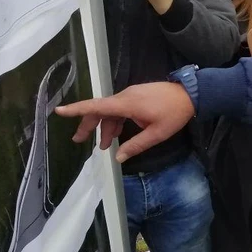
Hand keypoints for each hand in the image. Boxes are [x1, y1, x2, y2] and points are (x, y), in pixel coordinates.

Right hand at [55, 82, 194, 163]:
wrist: (192, 94)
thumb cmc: (175, 113)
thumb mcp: (157, 134)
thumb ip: (136, 145)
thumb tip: (118, 157)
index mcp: (127, 104)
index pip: (96, 106)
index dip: (76, 109)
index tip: (59, 110)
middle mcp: (125, 97)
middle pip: (100, 110)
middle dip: (88, 125)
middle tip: (79, 141)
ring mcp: (131, 95)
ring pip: (110, 111)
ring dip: (105, 127)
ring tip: (104, 146)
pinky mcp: (137, 96)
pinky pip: (120, 109)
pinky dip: (115, 122)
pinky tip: (116, 135)